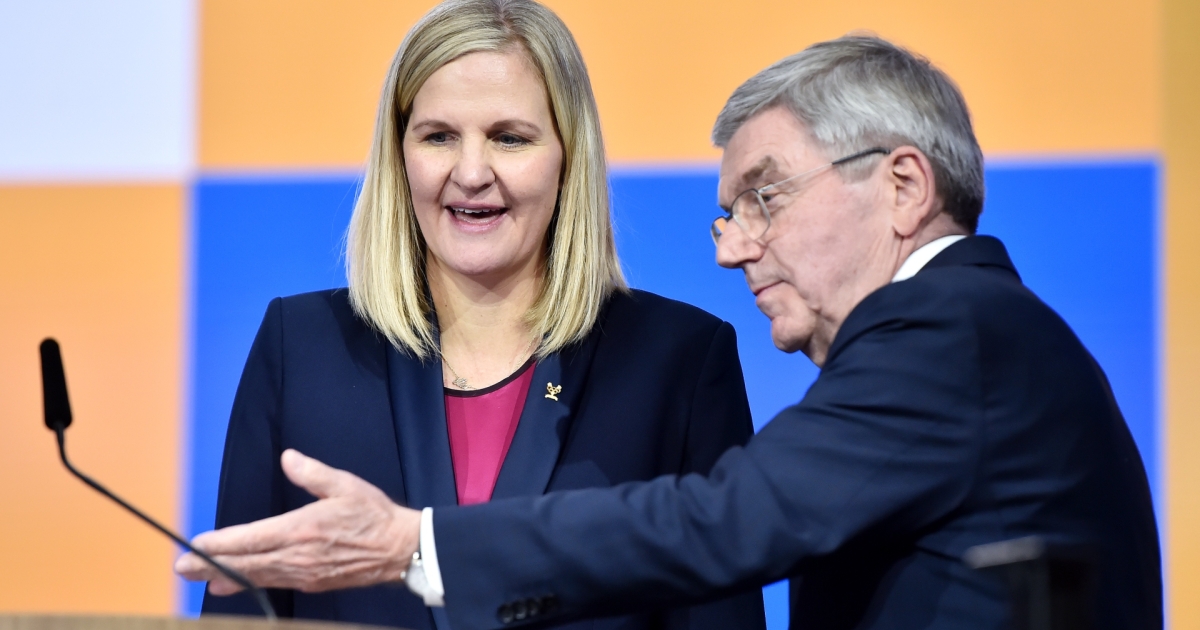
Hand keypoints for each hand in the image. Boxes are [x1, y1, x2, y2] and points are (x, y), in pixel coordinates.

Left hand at [174, 449, 421, 593]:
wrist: (400, 549)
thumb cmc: (374, 514)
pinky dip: (249, 583)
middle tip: (181, 568)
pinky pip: (273, 582)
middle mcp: (297, 555)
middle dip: (210, 566)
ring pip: (256, 576)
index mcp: (302, 528)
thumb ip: (313, 473)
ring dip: (225, 577)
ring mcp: (303, 573)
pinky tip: (234, 584)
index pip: (251, 538)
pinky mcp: (311, 582)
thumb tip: (288, 458)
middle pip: (245, 563)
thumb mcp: (345, 486)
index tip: (196, 545)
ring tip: (200, 577)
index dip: (220, 544)